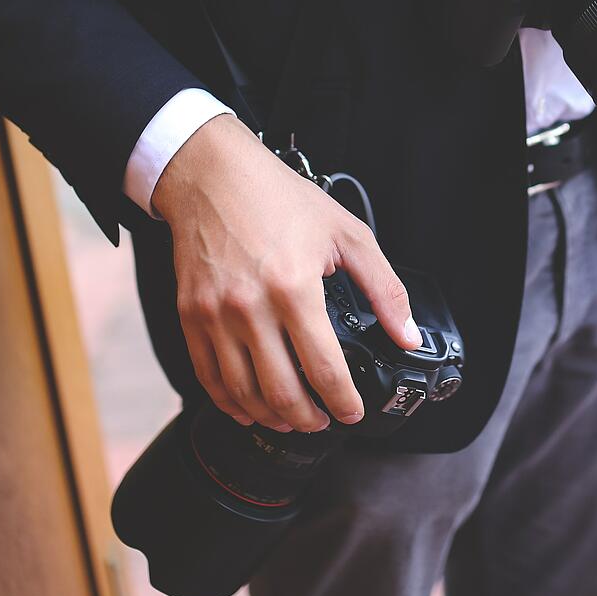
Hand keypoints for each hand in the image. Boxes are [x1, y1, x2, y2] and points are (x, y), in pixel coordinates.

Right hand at [152, 114, 421, 431]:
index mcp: (294, 288)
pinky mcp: (189, 316)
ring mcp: (214, 315)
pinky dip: (230, 402)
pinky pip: (207, 376)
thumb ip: (384, 289)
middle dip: (309, 418)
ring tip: (293, 420)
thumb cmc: (280, 199)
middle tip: (325, 421)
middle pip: (281, 391)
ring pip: (243, 392)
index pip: (324, 368)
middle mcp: (250, 308)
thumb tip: (407, 334)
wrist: (213, 175)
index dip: (342, 402)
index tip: (352, 413)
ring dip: (272, 417)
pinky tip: (249, 408)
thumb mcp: (349, 235)